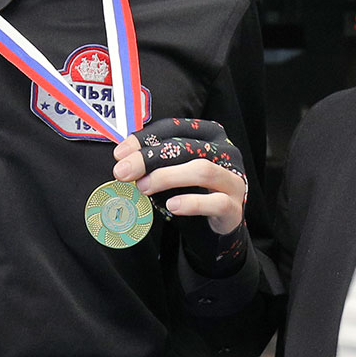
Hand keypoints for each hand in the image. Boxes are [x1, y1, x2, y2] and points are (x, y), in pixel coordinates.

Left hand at [113, 118, 248, 236]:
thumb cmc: (194, 193)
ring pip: (202, 170)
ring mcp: (233, 179)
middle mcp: (225, 152)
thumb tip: (124, 160)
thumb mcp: (173, 173)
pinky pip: (215, 202)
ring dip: (168, 177)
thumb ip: (155, 163)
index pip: (174, 128)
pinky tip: (172, 206)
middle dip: (149, 158)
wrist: (217, 228)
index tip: (120, 154)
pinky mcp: (235, 206)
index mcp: (209, 136)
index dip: (144, 138)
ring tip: (144, 188)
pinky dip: (191, 203)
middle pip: (185, 147)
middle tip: (123, 171)